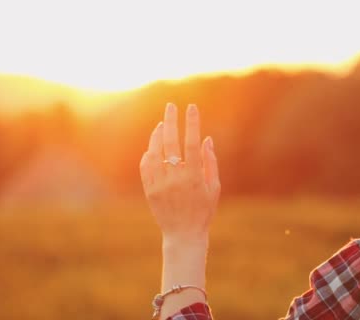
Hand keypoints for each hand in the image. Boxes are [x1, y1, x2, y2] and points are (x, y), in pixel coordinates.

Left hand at [139, 103, 220, 242]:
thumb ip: (210, 162)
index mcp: (195, 177)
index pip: (192, 143)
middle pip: (171, 142)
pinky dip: (149, 153)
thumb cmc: (203, 210)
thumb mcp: (214, 188)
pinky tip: (154, 146)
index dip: (192, 123)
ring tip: (163, 124)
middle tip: (171, 106)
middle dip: (171, 121)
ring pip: (155, 152)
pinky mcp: (149, 190)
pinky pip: (146, 166)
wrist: (183, 234)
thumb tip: (207, 139)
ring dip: (158, 135)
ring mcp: (160, 184)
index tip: (192, 107)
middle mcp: (176, 178)